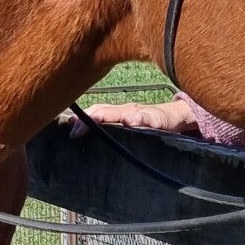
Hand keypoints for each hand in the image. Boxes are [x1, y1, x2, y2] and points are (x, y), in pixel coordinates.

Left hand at [73, 96, 199, 132]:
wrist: (175, 117)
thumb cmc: (145, 123)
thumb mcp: (124, 126)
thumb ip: (106, 129)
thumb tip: (77, 134)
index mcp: (117, 113)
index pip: (96, 112)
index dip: (82, 118)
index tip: (68, 126)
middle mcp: (127, 110)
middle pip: (106, 111)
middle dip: (91, 118)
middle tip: (77, 127)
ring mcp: (142, 113)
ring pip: (124, 112)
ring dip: (111, 116)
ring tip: (96, 120)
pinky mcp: (158, 119)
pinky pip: (148, 118)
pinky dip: (139, 119)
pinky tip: (130, 122)